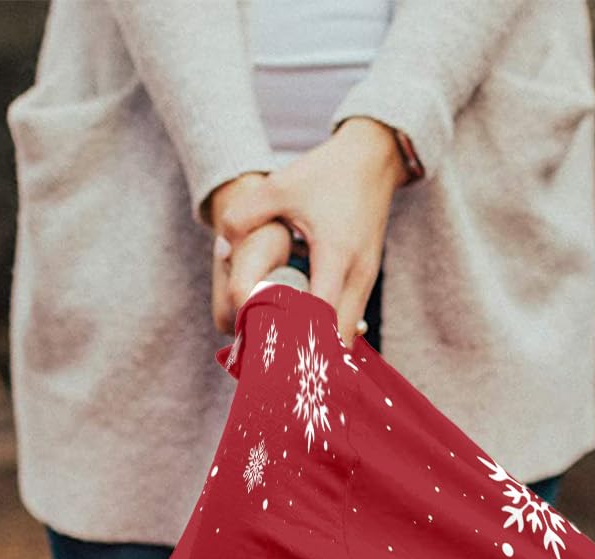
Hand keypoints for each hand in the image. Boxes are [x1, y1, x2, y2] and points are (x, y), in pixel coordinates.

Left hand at [215, 119, 404, 344]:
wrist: (373, 158)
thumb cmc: (326, 173)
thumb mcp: (280, 187)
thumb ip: (244, 215)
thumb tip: (221, 249)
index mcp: (335, 255)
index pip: (320, 316)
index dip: (297, 339)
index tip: (272, 354)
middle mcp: (357, 275)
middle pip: (338, 339)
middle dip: (309, 355)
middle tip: (276, 365)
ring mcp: (367, 280)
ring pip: (346, 333)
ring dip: (319, 346)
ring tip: (286, 356)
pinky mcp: (366, 279)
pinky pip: (348, 319)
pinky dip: (328, 332)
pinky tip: (303, 335)